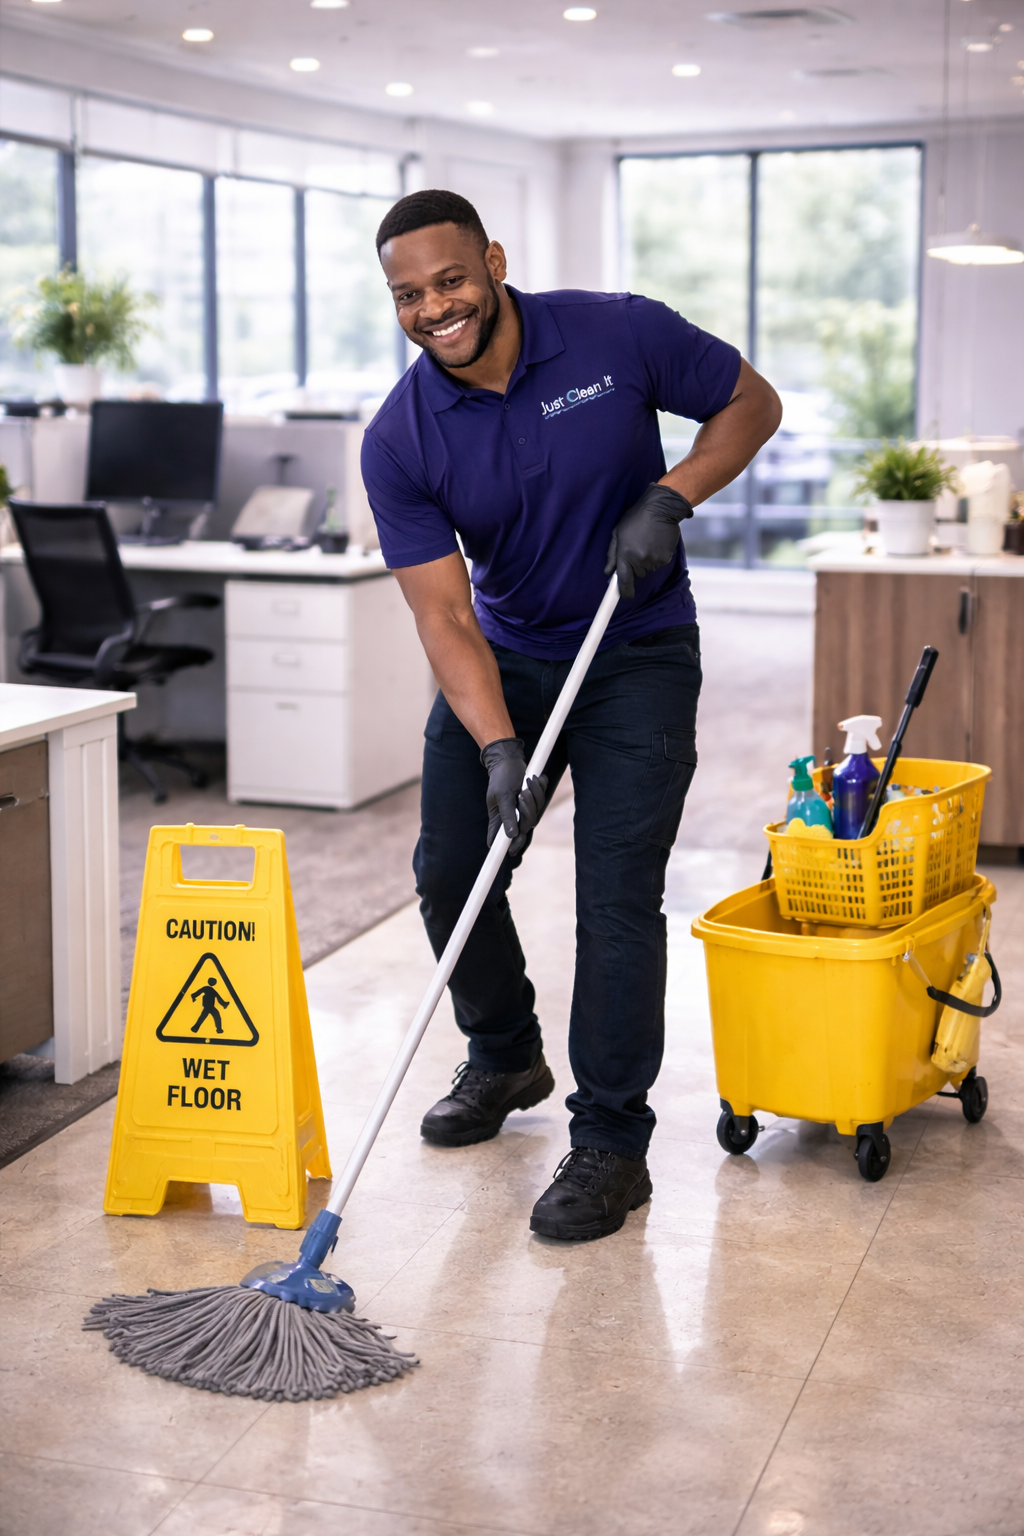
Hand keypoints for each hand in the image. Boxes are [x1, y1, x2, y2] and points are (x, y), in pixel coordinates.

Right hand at [480, 738, 547, 856]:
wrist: (509, 759)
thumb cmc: (501, 777)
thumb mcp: (502, 795)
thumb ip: (507, 815)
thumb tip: (511, 834)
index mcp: (498, 818)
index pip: (501, 839)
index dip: (507, 847)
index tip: (511, 852)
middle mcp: (511, 816)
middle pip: (525, 827)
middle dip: (528, 811)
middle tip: (522, 795)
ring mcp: (522, 809)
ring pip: (535, 813)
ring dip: (534, 796)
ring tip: (528, 781)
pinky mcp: (532, 800)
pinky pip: (541, 801)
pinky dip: (539, 789)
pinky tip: (535, 779)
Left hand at [604, 483, 693, 599]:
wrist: (661, 508)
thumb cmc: (636, 518)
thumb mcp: (618, 532)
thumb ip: (612, 554)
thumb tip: (608, 572)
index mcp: (625, 554)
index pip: (624, 580)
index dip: (623, 592)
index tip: (624, 596)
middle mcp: (640, 560)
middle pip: (637, 574)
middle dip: (636, 565)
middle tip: (637, 547)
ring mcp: (654, 560)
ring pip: (648, 569)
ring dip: (647, 560)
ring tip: (647, 542)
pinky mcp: (666, 558)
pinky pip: (659, 563)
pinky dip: (657, 556)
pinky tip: (656, 542)